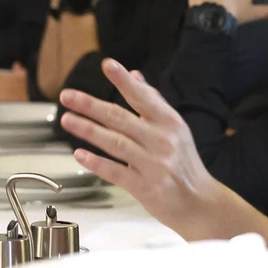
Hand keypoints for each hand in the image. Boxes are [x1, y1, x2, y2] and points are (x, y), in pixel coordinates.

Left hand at [55, 58, 228, 235]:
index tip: (107, 65)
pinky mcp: (146, 187)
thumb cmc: (185, 164)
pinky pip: (116, 172)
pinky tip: (80, 154)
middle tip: (67, 96)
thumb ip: (153, 102)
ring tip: (67, 120)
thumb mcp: (175, 129)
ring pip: (115, 143)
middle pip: (120, 118)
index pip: (143, 96)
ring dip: (88, 130)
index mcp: (170, 122)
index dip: (123, 80)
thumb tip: (135, 76)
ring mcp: (154, 164)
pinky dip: (97, 163)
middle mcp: (162, 140)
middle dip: (90, 105)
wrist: (200, 203)